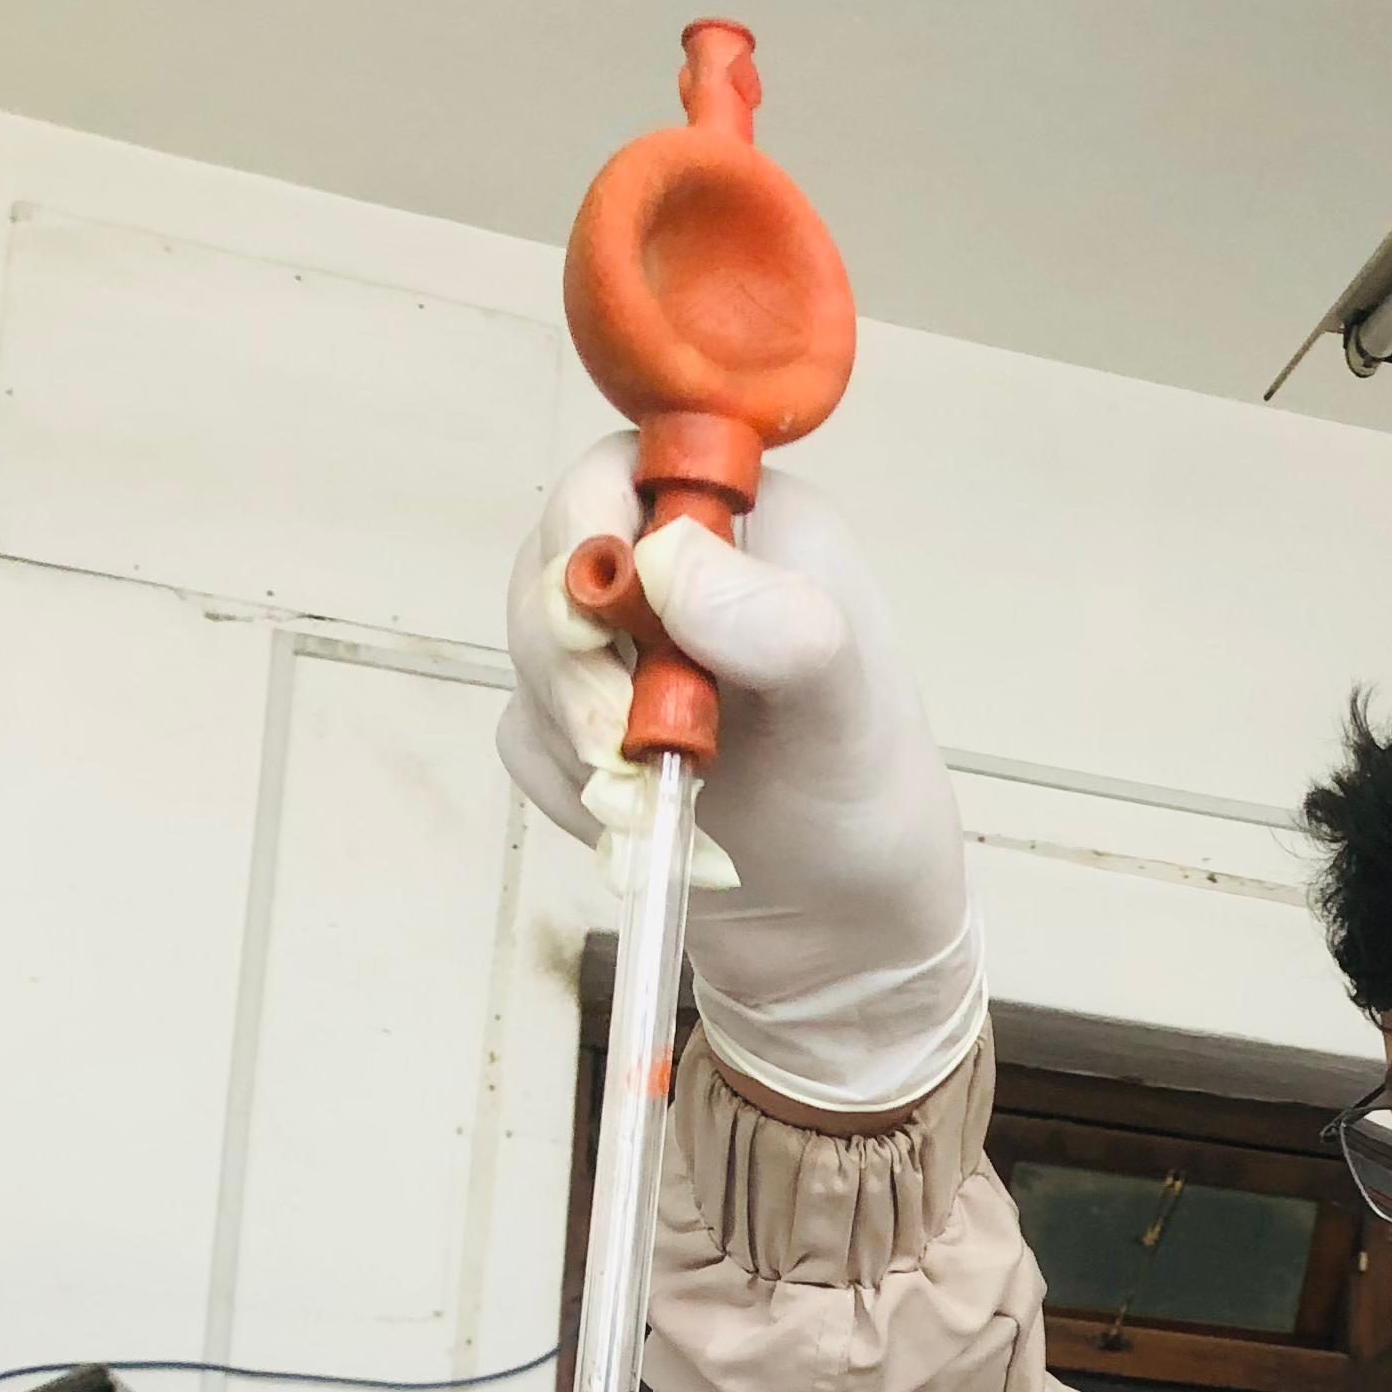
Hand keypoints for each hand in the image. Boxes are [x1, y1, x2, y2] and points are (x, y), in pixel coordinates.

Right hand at [500, 442, 982, 1117]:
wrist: (835, 925)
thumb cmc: (863, 803)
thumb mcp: (848, 712)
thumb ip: (781, 627)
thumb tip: (664, 561)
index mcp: (750, 525)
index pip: (629, 467)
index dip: (591, 525)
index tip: (602, 609)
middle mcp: (676, 566)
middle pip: (555, 557)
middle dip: (575, 656)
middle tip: (623, 737)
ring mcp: (618, 646)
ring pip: (530, 648)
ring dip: (577, 731)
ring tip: (655, 794)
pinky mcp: (580, 723)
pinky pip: (528, 736)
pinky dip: (573, 785)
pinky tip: (642, 817)